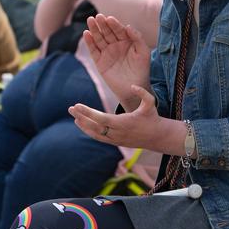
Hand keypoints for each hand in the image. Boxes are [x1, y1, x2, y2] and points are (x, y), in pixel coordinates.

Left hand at [69, 85, 184, 154]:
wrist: (158, 137)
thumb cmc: (153, 117)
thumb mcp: (150, 103)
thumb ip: (142, 92)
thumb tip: (132, 86)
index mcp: (123, 123)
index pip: (101, 118)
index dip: (88, 112)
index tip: (77, 106)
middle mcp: (117, 133)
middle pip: (95, 126)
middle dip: (81, 117)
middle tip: (70, 109)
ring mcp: (116, 139)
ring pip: (95, 134)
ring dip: (84, 125)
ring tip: (74, 117)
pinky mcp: (116, 142)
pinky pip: (99, 138)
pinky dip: (90, 132)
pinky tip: (83, 125)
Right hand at [84, 14, 150, 110]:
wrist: (135, 87)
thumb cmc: (142, 69)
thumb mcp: (143, 52)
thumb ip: (137, 38)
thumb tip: (127, 26)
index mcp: (126, 40)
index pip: (118, 29)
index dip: (114, 24)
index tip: (110, 19)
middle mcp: (115, 44)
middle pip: (107, 32)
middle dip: (102, 24)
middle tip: (97, 17)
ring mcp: (106, 52)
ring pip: (99, 39)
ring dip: (94, 29)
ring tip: (90, 20)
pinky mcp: (99, 61)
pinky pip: (93, 50)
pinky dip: (89, 42)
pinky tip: (86, 34)